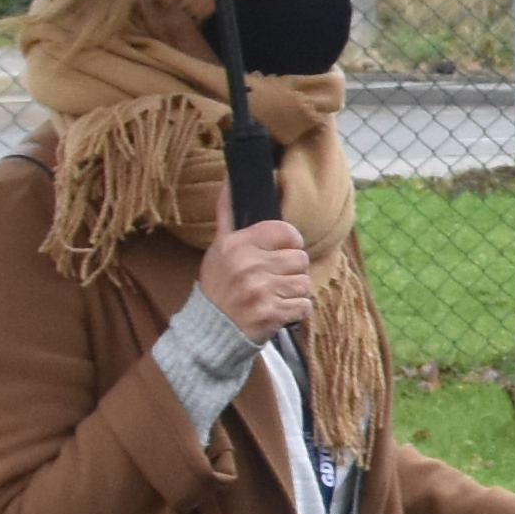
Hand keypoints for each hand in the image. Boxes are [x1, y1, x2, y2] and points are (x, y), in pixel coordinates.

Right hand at [195, 217, 314, 335]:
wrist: (210, 331)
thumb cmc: (218, 288)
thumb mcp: (217, 249)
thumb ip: (227, 216)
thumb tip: (229, 182)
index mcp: (237, 245)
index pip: (286, 231)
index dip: (289, 243)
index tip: (280, 253)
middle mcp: (249, 265)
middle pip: (300, 258)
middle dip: (292, 271)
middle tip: (274, 280)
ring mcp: (261, 290)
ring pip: (304, 283)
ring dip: (294, 292)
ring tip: (275, 296)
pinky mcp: (271, 314)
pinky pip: (304, 306)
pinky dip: (295, 311)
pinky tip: (277, 311)